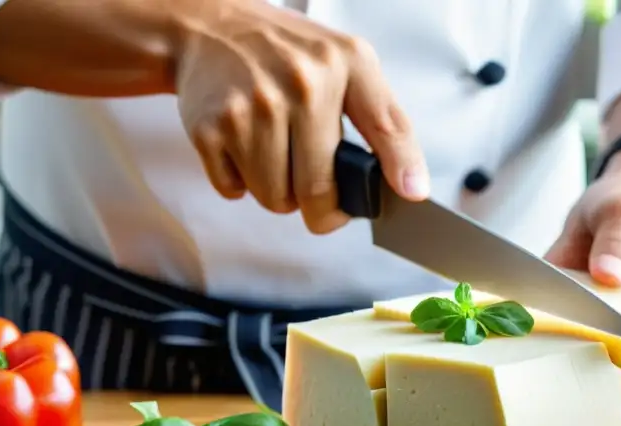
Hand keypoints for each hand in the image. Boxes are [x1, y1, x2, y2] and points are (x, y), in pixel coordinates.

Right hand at [174, 3, 428, 231]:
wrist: (206, 26)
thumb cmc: (285, 55)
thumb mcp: (347, 65)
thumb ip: (385, 122)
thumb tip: (413, 189)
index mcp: (343, 64)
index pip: (386, 126)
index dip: (401, 167)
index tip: (411, 196)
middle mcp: (300, 83)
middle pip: (318, 191)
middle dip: (317, 204)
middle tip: (312, 185)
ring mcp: (252, 106)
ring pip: (275, 198)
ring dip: (276, 191)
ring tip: (272, 152)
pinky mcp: (210, 128)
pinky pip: (235, 191)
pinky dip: (239, 182)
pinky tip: (242, 146)